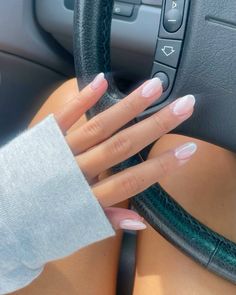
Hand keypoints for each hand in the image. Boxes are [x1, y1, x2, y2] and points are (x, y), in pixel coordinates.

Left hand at [54, 73, 196, 229]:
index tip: (187, 150)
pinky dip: (82, 98)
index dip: (162, 166)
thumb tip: (140, 220)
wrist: (0, 218)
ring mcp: (58, 152)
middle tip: (182, 106)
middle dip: (156, 126)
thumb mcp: (75, 229)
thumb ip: (107, 220)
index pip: (133, 180)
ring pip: (99, 125)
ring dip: (128, 105)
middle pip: (123, 146)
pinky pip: (63, 116)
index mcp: (85, 198)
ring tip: (153, 87)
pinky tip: (102, 80)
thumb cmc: (39, 224)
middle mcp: (75, 171)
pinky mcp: (41, 138)